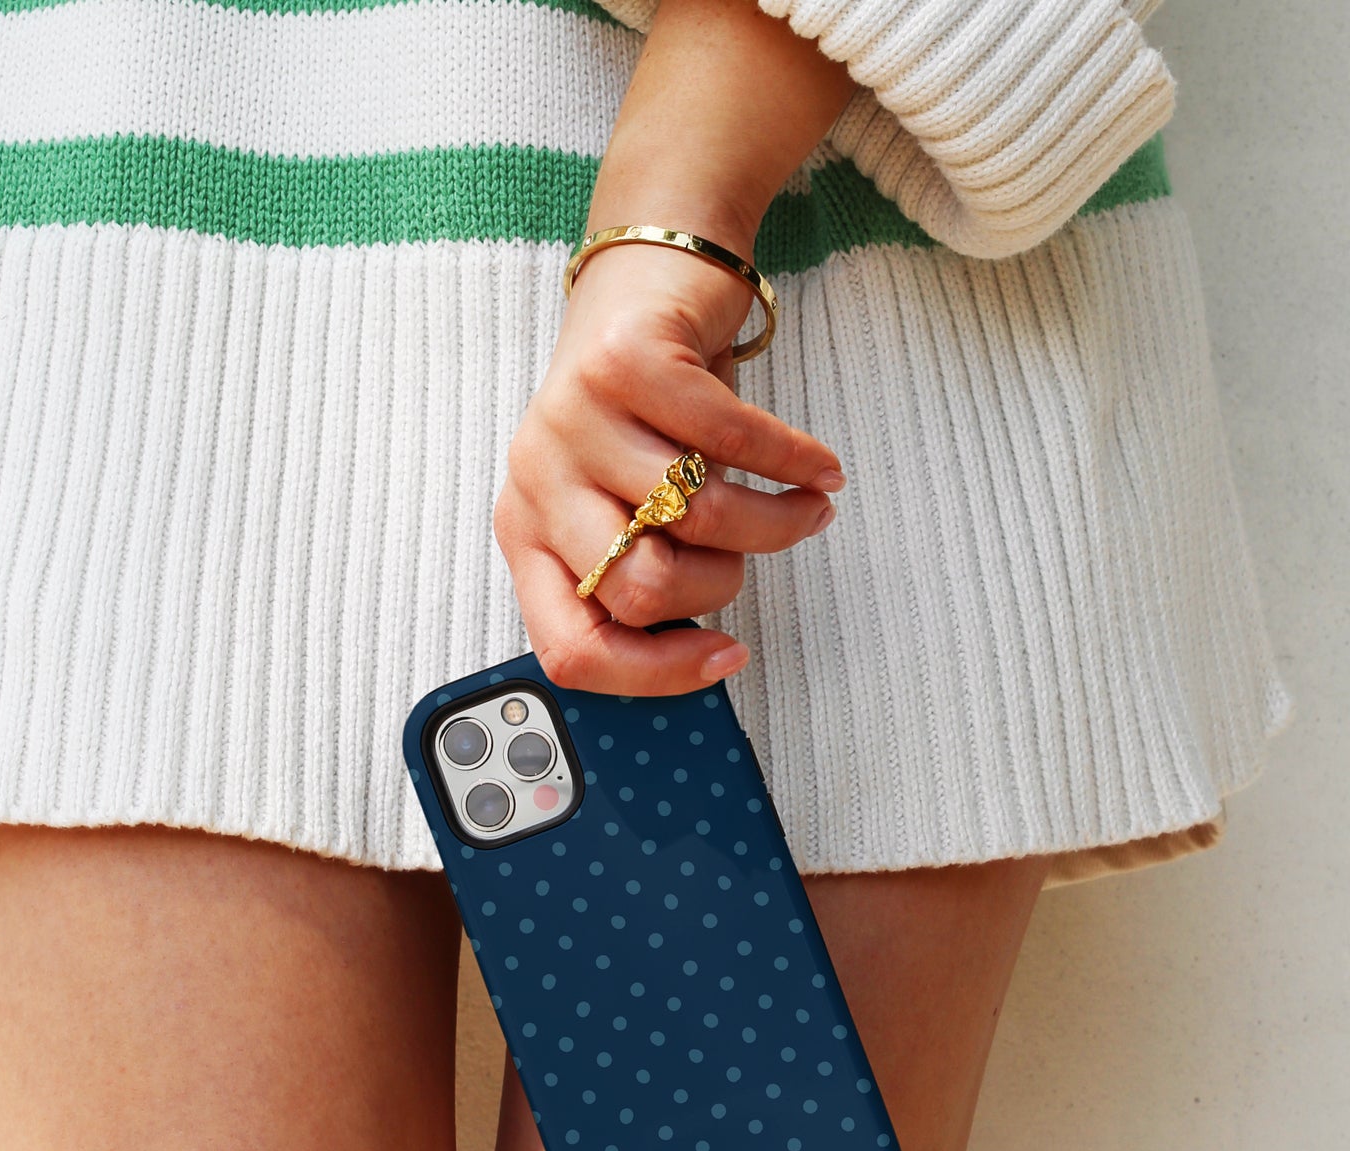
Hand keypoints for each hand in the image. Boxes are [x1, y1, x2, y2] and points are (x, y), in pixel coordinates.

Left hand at [495, 241, 844, 696]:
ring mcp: (573, 416)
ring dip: (775, 522)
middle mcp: (536, 480)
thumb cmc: (648, 416)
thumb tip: (710, 656)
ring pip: (697, 517)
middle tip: (759, 551)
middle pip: (644, 589)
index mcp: (529, 536)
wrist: (646, 277)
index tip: (727, 657)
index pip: (573, 648)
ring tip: (807, 509)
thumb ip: (644, 574)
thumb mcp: (630, 505)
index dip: (656, 674)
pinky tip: (821, 471)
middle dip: (724, 584)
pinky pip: (732, 440)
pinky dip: (794, 463)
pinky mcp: (626, 359)